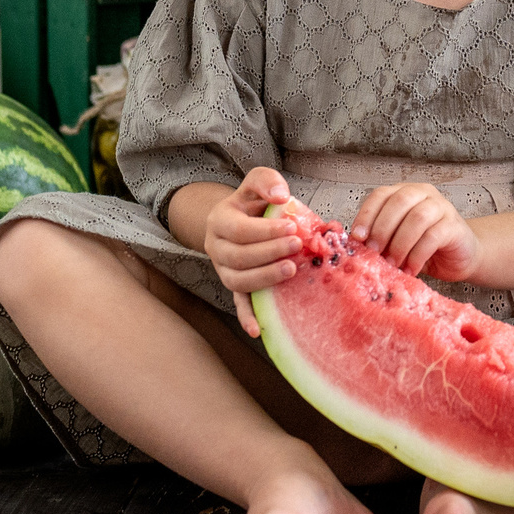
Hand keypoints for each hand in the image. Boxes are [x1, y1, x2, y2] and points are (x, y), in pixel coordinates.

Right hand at [202, 166, 298, 337]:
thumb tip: (281, 198)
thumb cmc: (252, 203)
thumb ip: (267, 182)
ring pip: (238, 281)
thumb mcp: (257, 183)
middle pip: (239, 256)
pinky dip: (246, 317)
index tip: (292, 227)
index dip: (265, 230)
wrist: (238, 220)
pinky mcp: (234, 287)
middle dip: (270, 252)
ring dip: (265, 278)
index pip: (239, 229)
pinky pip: (237, 304)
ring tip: (292, 270)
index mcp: (219, 221)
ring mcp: (223, 270)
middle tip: (298, 246)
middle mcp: (216, 248)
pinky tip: (257, 330)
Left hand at [351, 182, 480, 281]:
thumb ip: (380, 238)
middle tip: (374, 253)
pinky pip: (433, 236)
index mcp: (405, 192)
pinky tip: (410, 269)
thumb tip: (356, 248)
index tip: (357, 237)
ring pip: (417, 218)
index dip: (367, 214)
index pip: (381, 194)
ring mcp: (442, 207)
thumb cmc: (425, 248)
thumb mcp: (397, 240)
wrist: (460, 257)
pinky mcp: (455, 226)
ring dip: (400, 243)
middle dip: (382, 228)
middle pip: (399, 201)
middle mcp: (424, 194)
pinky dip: (417, 255)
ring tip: (392, 264)